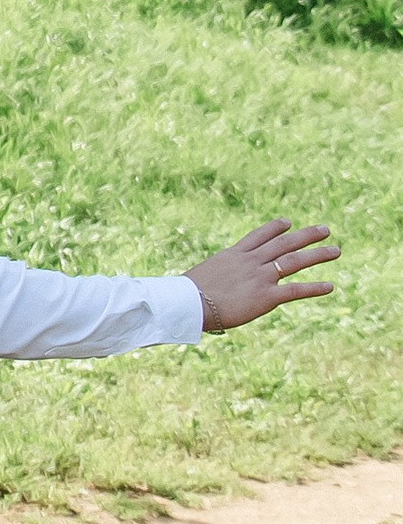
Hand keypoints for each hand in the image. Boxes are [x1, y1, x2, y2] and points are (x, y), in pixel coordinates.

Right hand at [190, 218, 340, 331]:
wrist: (188, 302)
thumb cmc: (187, 294)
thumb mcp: (202, 276)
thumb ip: (216, 278)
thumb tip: (210, 285)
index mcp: (234, 255)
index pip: (259, 236)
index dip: (275, 228)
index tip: (288, 222)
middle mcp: (250, 262)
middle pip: (284, 244)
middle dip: (306, 236)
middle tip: (325, 230)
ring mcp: (259, 277)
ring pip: (294, 261)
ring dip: (317, 255)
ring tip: (336, 251)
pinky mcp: (265, 297)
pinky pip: (295, 290)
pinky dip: (314, 288)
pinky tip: (330, 286)